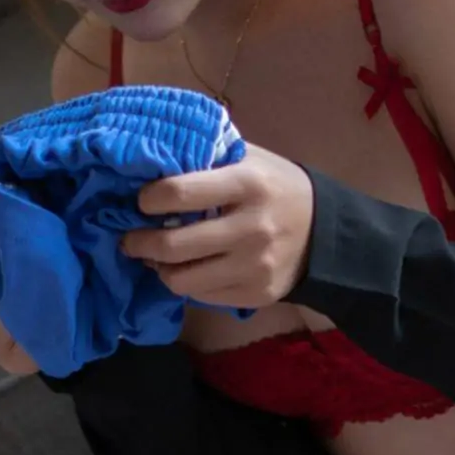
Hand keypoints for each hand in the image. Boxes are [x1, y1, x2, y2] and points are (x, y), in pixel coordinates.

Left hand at [119, 145, 314, 306]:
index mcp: (247, 184)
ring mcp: (254, 266)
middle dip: (138, 242)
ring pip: (181, 280)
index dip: (148, 199)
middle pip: (172, 244)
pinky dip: (185, 282)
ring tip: (153, 257)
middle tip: (129, 237)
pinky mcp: (255, 294)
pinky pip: (201, 296)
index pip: (178, 193)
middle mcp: (251, 228)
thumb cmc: (275, 187)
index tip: (141, 201)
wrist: (325, 232)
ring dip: (158, 268)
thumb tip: (152, 162)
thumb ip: (207, 158)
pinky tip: (185, 268)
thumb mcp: (249, 159)